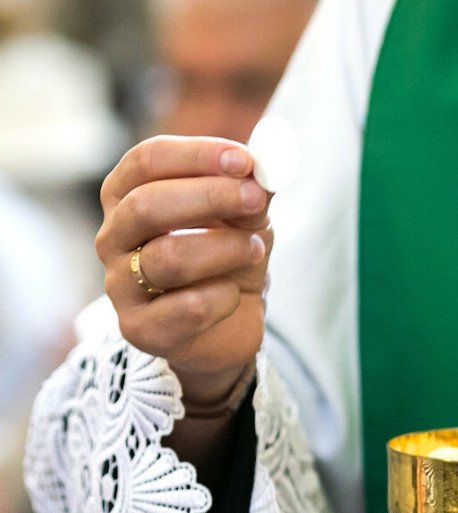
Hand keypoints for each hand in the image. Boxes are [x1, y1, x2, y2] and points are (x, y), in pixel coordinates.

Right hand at [95, 135, 272, 404]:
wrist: (228, 325)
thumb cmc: (228, 259)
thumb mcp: (245, 219)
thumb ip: (249, 193)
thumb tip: (261, 174)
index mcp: (128, 196)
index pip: (146, 161)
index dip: (197, 155)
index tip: (246, 160)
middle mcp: (113, 237)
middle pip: (146, 205)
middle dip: (210, 197)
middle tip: (256, 199)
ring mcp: (120, 285)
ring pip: (169, 258)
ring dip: (226, 248)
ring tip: (254, 250)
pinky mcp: (140, 329)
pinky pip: (190, 308)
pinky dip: (225, 297)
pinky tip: (234, 295)